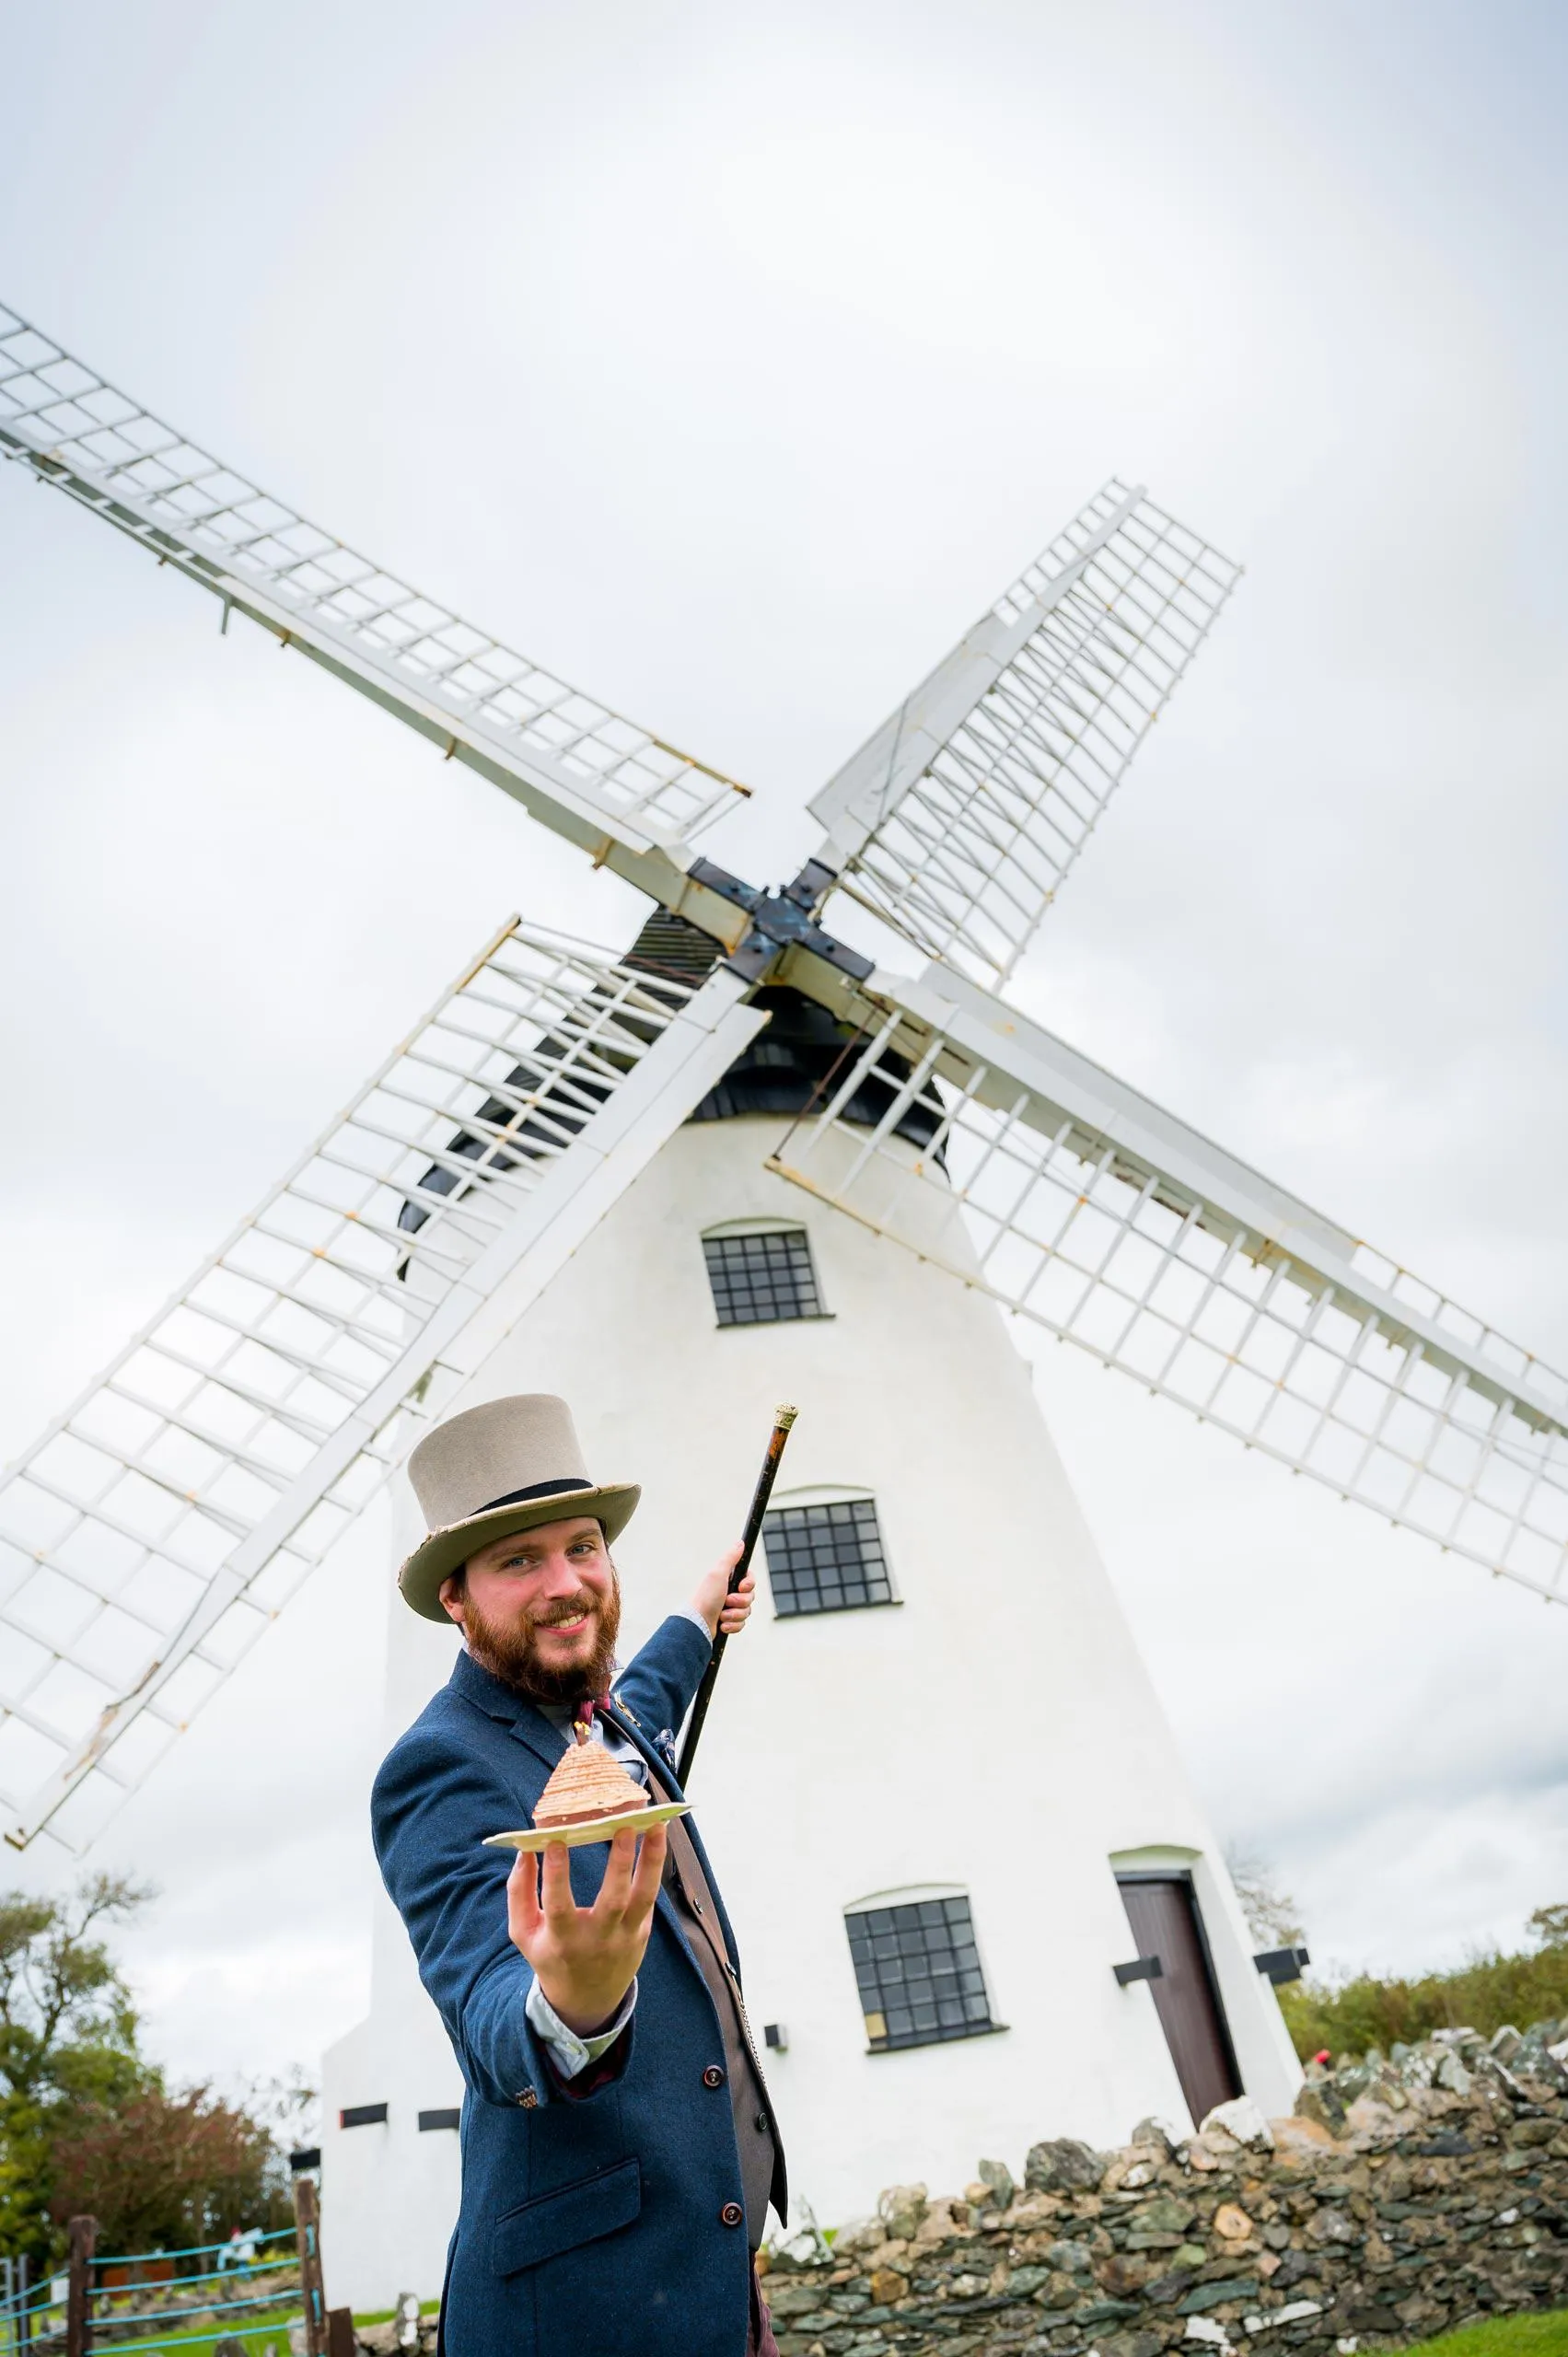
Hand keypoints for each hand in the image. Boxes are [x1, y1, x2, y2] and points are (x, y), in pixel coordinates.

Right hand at [508, 1823, 666, 2036]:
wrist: (586, 1999)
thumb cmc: (551, 1955)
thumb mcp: (524, 1933)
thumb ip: (519, 1891)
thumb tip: (524, 1850)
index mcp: (562, 1940)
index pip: (559, 1906)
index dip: (556, 1874)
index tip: (554, 1841)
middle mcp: (597, 1939)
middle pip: (613, 1901)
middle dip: (619, 1863)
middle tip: (623, 1827)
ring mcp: (624, 1937)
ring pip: (643, 1898)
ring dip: (652, 1860)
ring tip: (656, 1826)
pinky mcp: (642, 1932)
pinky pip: (650, 1897)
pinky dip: (655, 1867)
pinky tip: (657, 1837)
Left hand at [691, 1543, 754, 1637]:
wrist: (697, 1623)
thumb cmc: (706, 1597)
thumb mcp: (718, 1573)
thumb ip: (730, 1558)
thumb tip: (740, 1543)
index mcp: (727, 1579)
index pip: (750, 1579)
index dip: (749, 1584)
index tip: (742, 1587)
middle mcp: (729, 1592)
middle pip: (750, 1596)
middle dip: (740, 1601)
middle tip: (727, 1601)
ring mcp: (729, 1608)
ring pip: (747, 1611)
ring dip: (735, 1614)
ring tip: (722, 1615)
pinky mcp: (728, 1622)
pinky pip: (741, 1624)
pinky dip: (733, 1625)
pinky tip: (722, 1625)